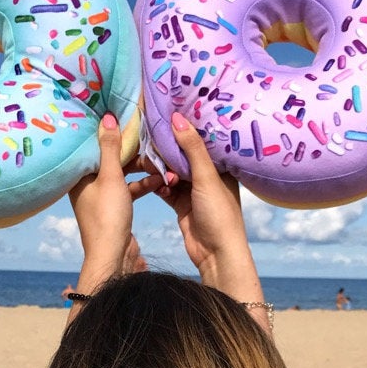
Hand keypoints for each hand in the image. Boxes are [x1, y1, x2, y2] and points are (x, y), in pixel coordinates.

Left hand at [67, 113, 162, 292]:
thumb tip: (107, 118)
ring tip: (158, 162)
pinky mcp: (115, 207)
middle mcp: (87, 183)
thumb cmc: (107, 215)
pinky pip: (129, 189)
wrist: (113, 255)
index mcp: (79, 174)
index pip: (93, 145)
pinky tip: (160, 181)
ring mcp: (101, 196)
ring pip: (122, 174)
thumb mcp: (110, 177)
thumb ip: (111, 148)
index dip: (108, 131)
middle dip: (131, 152)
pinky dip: (142, 185)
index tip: (124, 118)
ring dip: (141, 169)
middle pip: (110, 159)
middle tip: (149, 140)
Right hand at [154, 113, 265, 317]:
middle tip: (147, 138)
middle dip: (166, 149)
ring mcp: (193, 190)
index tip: (165, 113)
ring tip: (146, 162)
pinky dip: (158, 185)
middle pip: (182, 155)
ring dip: (160, 168)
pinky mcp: (181, 204)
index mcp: (220, 166)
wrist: (216, 254)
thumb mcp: (206, 178)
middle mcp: (207, 175)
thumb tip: (177, 118)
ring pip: (172, 171)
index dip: (184, 127)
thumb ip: (191, 148)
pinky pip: (166, 188)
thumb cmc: (219, 215)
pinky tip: (152, 181)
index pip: (200, 140)